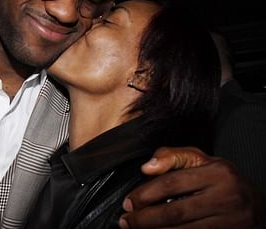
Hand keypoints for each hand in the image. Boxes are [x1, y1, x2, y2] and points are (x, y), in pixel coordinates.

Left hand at [118, 146, 265, 228]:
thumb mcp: (202, 160)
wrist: (257, 205)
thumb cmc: (222, 180)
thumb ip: (173, 156)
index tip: (128, 202)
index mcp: (218, 173)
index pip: (172, 183)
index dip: (145, 194)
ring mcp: (232, 222)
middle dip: (145, 218)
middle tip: (126, 221)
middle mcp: (227, 197)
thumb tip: (146, 167)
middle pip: (175, 212)